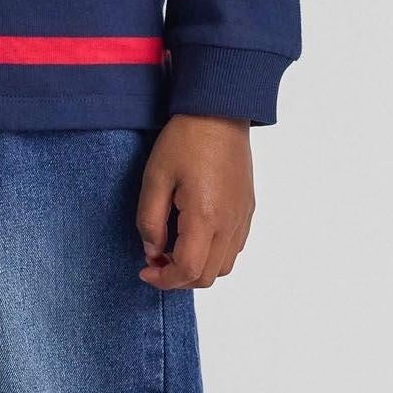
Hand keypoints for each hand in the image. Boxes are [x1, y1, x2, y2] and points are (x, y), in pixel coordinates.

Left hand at [136, 114, 255, 287]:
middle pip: (207, 276)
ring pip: (224, 267)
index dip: (163, 280)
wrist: (219, 112)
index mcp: (205, 216)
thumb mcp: (155, 178)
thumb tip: (152, 251)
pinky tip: (194, 236)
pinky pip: (234, 248)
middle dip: (178, 278)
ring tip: (174, 249)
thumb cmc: (185, 140)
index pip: (187, 269)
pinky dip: (213, 255)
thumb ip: (149, 220)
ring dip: (197, 268)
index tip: (145, 271)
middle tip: (155, 261)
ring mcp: (242, 217)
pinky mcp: (247, 209)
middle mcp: (229, 223)